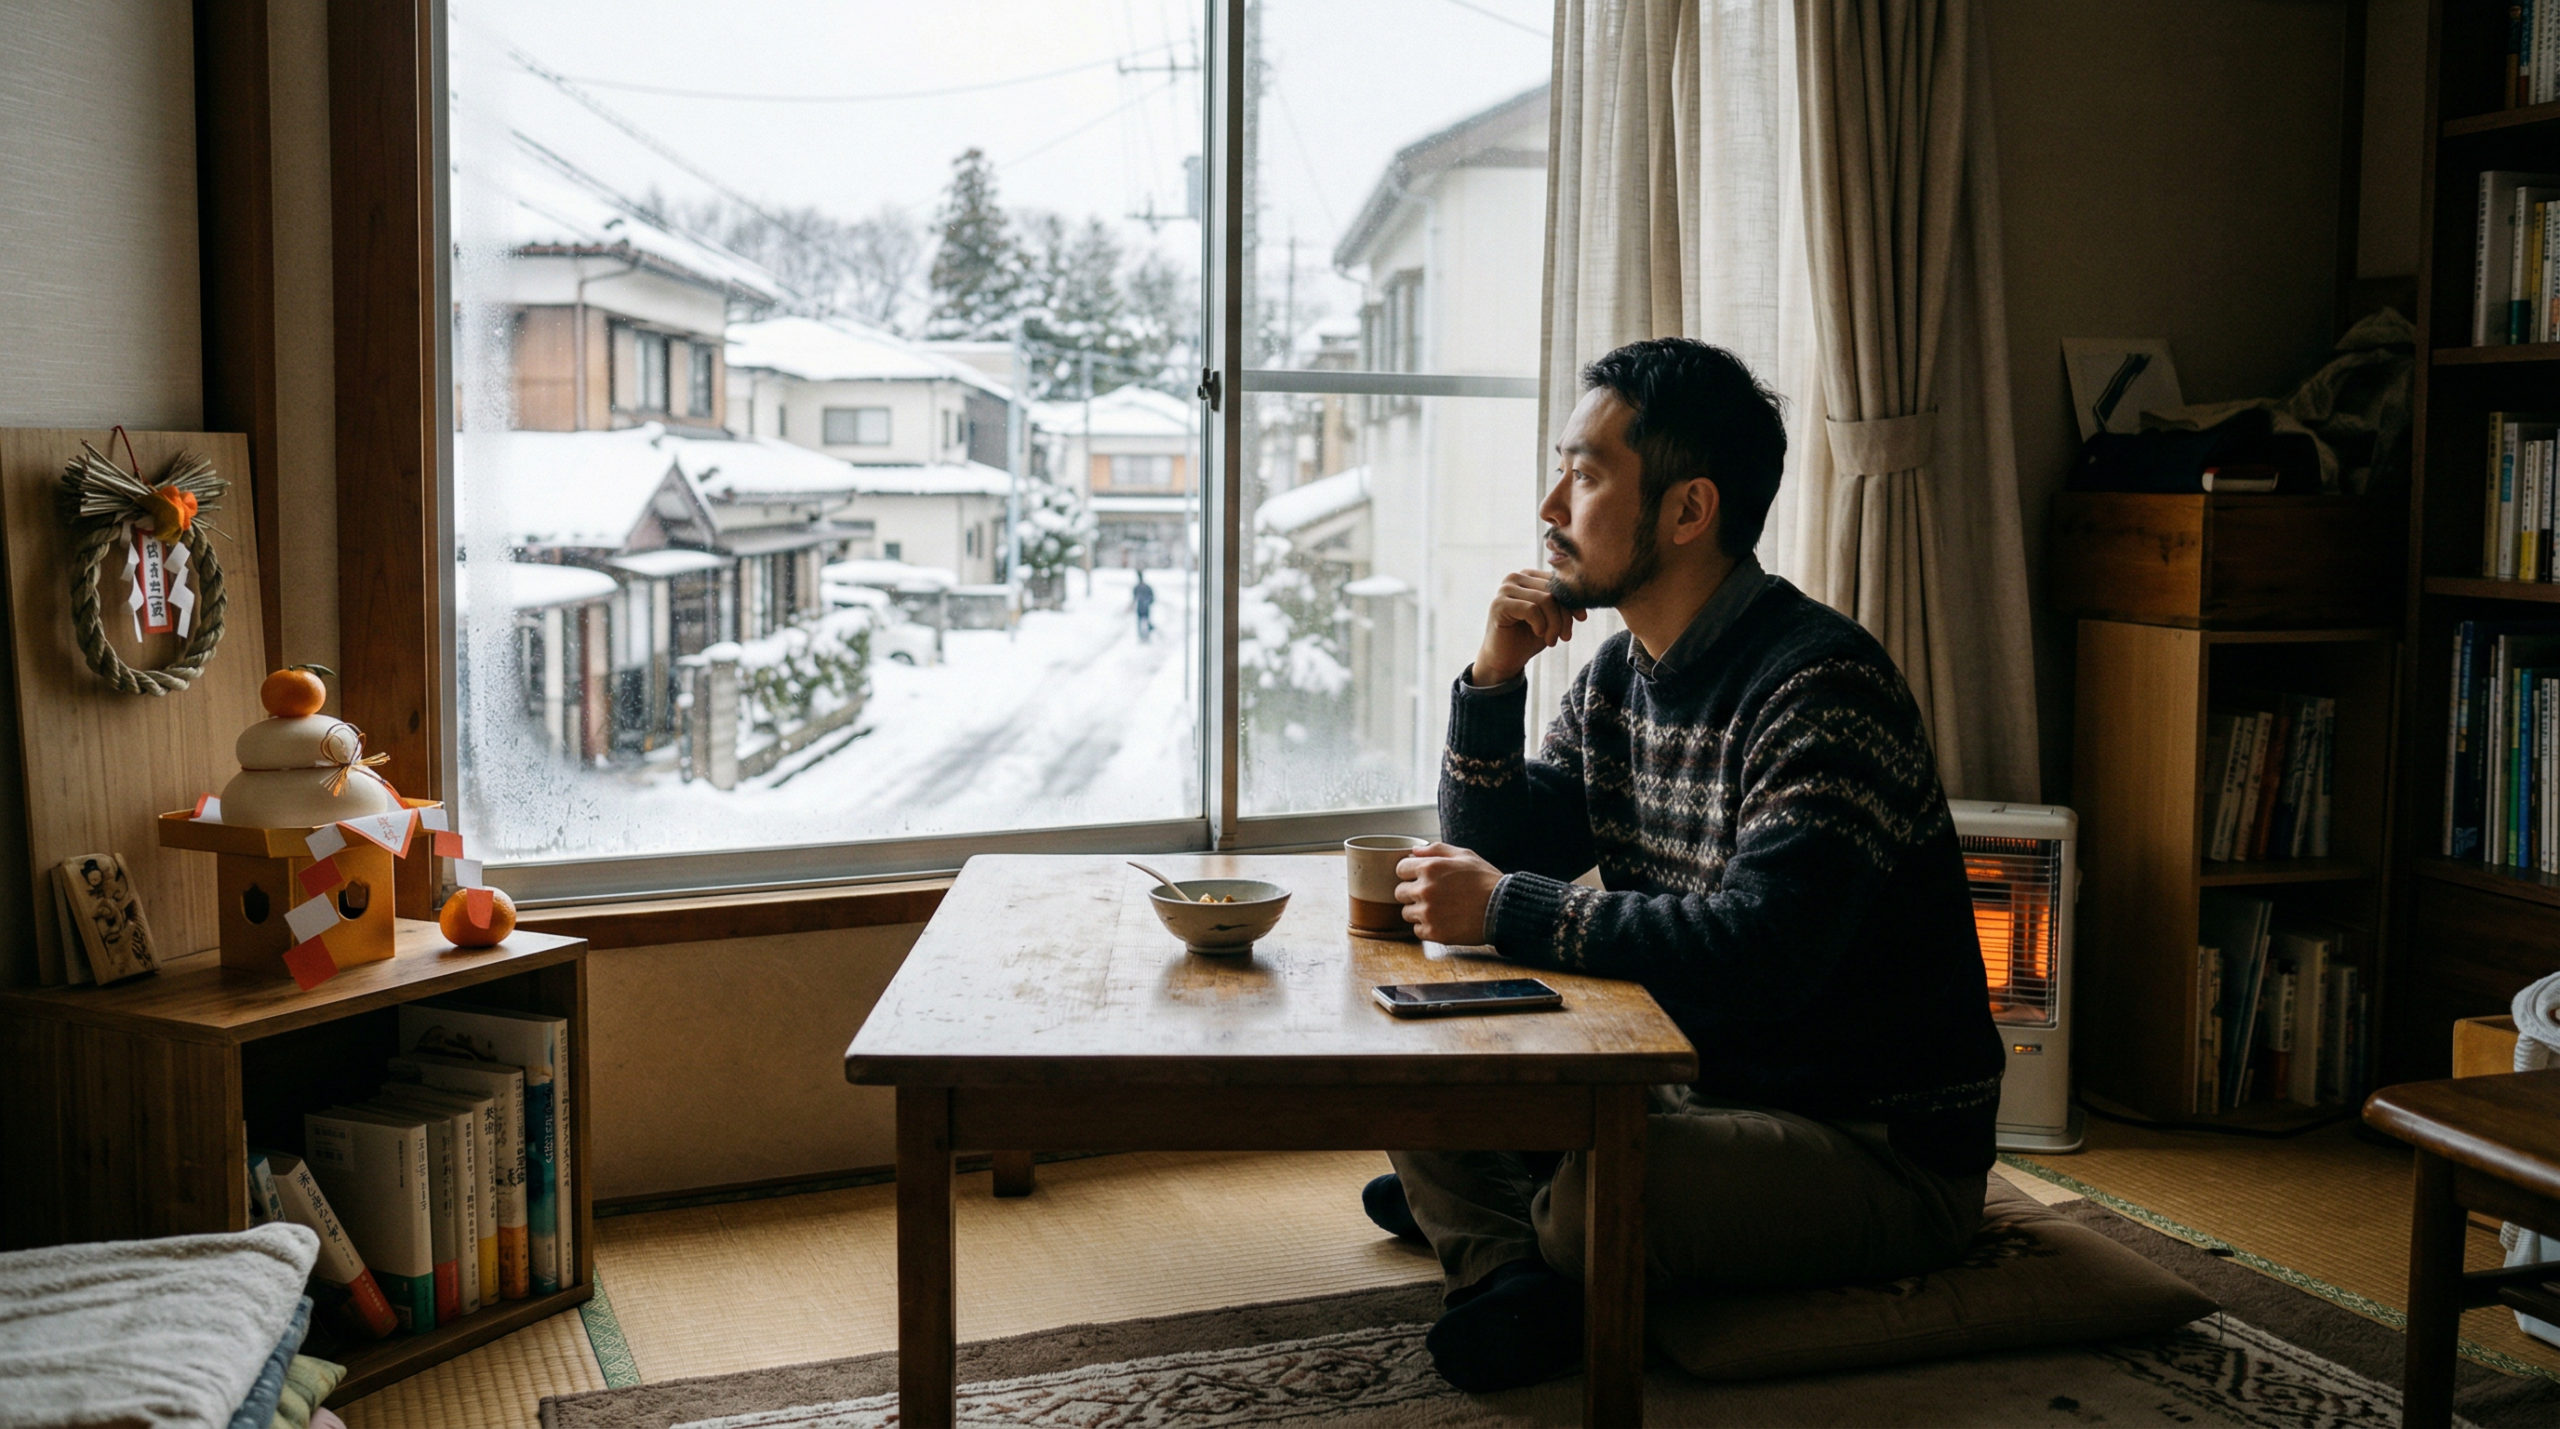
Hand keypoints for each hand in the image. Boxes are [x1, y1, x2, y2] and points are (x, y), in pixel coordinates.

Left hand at [1394, 843, 1503, 944]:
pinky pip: (1417, 930)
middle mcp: (1425, 890)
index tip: (1420, 877)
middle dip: (1411, 892)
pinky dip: (1427, 927)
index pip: (1400, 869)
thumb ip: (1436, 850)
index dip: (1410, 873)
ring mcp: (1428, 913)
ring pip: (1406, 913)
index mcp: (1430, 868)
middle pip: (1399, 892)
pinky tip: (1443, 921)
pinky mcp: (1434, 932)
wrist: (1503, 909)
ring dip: (1418, 911)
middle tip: (1431, 895)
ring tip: (1440, 909)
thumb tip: (1413, 851)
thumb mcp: (1464, 855)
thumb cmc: (1485, 880)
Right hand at [1474, 569, 1583, 686]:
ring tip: (1553, 640)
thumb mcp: (1552, 617)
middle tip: (1565, 636)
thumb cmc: (1529, 637)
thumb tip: (1584, 593)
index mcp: (1529, 576)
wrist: (1505, 659)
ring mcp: (1505, 589)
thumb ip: (1563, 602)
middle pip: (1553, 590)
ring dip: (1555, 624)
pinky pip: (1531, 609)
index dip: (1573, 600)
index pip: (1558, 581)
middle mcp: (1515, 578)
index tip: (1581, 618)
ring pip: (1545, 600)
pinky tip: (1539, 634)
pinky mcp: (1499, 604)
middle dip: (1564, 615)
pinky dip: (1540, 624)